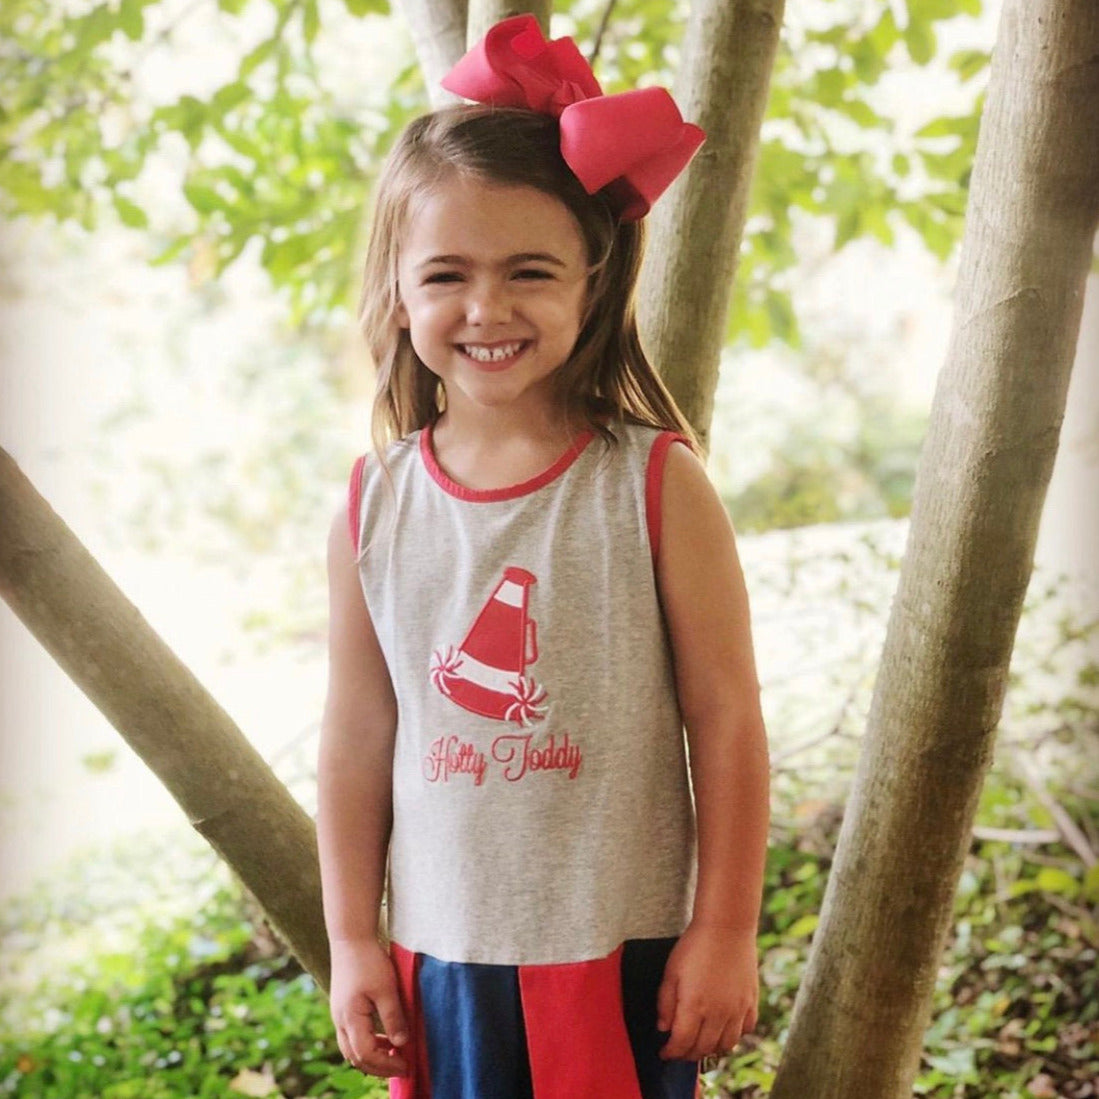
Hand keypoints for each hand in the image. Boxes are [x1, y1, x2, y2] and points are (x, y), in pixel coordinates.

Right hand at [328, 937, 409, 1077]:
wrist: (351, 938)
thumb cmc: (369, 961)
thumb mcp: (386, 989)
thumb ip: (393, 1017)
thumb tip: (402, 1044)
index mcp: (350, 1018)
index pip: (366, 1054)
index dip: (386, 1065)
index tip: (406, 1065)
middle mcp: (340, 1021)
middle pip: (355, 1057)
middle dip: (379, 1067)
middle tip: (402, 1067)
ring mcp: (339, 1015)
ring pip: (352, 1049)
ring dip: (373, 1056)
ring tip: (395, 1054)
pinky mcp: (343, 1008)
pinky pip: (352, 1036)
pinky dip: (368, 1043)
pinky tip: (385, 1037)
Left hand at [656, 923, 758, 1060]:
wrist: (726, 927)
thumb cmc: (694, 946)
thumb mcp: (671, 972)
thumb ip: (665, 1003)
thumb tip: (664, 1028)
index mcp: (694, 1006)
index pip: (682, 1043)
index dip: (671, 1052)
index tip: (665, 1053)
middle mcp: (717, 1013)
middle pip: (703, 1048)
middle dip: (688, 1054)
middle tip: (680, 1050)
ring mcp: (737, 1010)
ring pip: (726, 1045)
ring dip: (711, 1049)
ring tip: (700, 1043)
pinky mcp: (751, 1002)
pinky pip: (745, 1031)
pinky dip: (734, 1037)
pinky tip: (724, 1030)